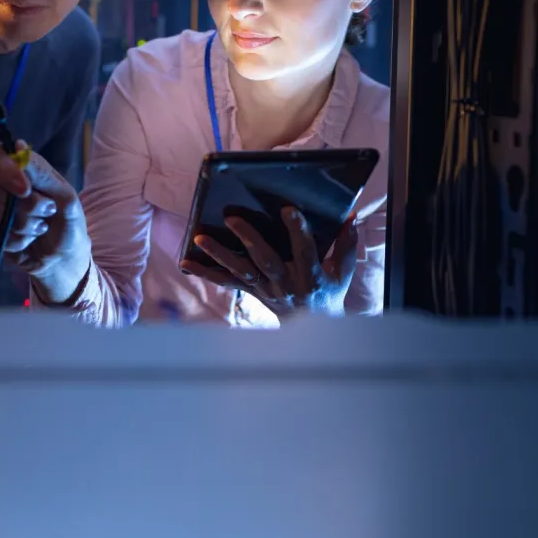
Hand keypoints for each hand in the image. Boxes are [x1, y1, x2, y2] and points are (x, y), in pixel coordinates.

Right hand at [0, 142, 90, 304]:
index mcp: (22, 167)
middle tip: (47, 212)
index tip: (26, 190)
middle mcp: (2, 183)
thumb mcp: (65, 196)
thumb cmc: (68, 221)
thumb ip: (42, 173)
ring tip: (39, 227)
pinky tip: (27, 241)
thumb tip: (17, 147)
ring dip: (24, 225)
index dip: (5, 170)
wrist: (63, 257)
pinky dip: (15, 240)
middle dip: (27, 207)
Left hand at [181, 208, 357, 317]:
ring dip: (218, 254)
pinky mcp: (250, 292)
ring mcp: (264, 290)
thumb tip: (351, 216)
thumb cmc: (329, 292)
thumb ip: (346, 244)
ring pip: (239, 272)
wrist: (312, 328)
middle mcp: (285, 284)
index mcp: (310, 277)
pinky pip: (225, 282)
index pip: (305, 251)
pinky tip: (185, 262)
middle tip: (231, 218)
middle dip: (248, 239)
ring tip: (200, 238)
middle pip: (265, 261)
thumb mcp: (343, 271)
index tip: (288, 210)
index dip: (297, 231)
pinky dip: (204, 272)